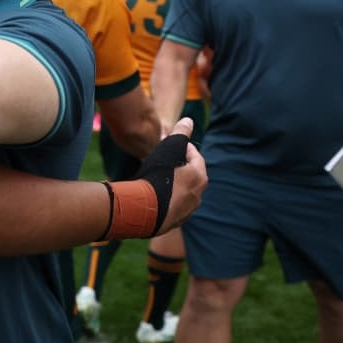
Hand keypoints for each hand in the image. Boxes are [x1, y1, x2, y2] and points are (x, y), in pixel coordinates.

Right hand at [156, 118, 207, 233]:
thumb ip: (180, 134)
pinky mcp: (175, 222)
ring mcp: (187, 210)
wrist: (143, 210)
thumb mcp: (168, 149)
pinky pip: (172, 205)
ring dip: (173, 184)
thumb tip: (189, 120)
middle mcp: (198, 195)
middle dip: (178, 166)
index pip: (194, 155)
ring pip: (182, 191)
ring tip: (156, 178)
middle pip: (190, 174)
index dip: (182, 147)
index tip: (169, 144)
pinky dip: (166, 198)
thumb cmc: (156, 176)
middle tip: (163, 160)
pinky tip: (153, 195)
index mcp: (199, 177)